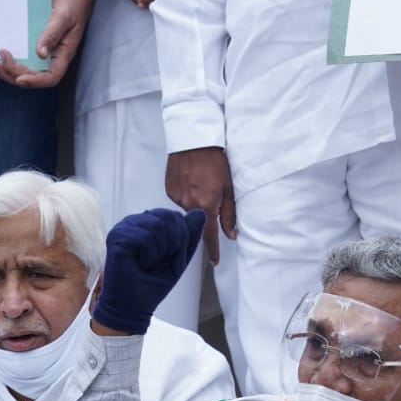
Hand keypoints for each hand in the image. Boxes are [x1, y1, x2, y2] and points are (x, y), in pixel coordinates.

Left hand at [0, 0, 86, 87]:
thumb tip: (40, 53)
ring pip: (25, 71)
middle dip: (13, 74)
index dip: (35, 81)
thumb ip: (52, 34)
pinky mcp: (33, 46)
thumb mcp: (63, 18)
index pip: (51, 77)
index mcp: (63, 54)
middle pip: (33, 77)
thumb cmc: (71, 6)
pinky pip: (22, 60)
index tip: (19, 78)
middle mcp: (52, 58)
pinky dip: (8, 65)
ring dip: (7, 71)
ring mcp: (42, 54)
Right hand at [92, 208, 206, 334]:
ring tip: (148, 264)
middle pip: (169, 218)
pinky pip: (145, 238)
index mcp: (149, 224)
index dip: (182, 240)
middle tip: (161, 263)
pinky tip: (138, 264)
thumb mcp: (180, 257)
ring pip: (158, 226)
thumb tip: (200, 213)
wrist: (133, 306)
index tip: (172, 260)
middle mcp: (136, 222)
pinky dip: (148, 256)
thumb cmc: (151, 284)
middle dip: (175, 245)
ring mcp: (125, 228)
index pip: (176, 217)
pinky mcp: (117, 237)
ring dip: (160, 252)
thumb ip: (190, 235)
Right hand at [165, 148, 235, 264]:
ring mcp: (176, 197)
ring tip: (201, 182)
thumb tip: (231, 233)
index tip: (214, 261)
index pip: (209, 236)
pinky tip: (191, 180)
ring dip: (196, 202)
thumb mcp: (228, 187)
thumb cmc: (213, 160)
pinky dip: (187, 193)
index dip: (213, 250)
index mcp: (205, 205)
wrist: (192, 140)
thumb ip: (229, 213)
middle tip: (210, 192)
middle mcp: (188, 204)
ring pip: (189, 209)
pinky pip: (180, 199)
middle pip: (198, 220)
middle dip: (205, 212)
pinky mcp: (169, 189)